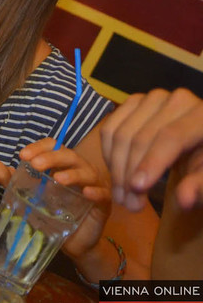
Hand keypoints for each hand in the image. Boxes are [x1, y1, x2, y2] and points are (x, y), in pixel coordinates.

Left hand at [20, 138, 110, 258]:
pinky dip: (95, 191)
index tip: (23, 155)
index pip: (54, 146)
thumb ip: (21, 183)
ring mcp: (95, 185)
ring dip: (72, 173)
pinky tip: (86, 193)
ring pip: (87, 172)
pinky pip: (103, 194)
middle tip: (36, 165)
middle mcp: (80, 170)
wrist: (74, 243)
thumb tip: (2, 172)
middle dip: (51, 157)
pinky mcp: (105, 204)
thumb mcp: (35, 197)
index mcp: (63, 165)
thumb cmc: (55, 216)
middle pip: (69, 156)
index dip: (39, 147)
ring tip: (57, 179)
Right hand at [99, 88, 202, 211]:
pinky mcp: (133, 103)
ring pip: (121, 133)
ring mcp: (151, 98)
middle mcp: (176, 99)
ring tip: (122, 196)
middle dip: (130, 173)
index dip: (152, 162)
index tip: (137, 189)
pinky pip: (110, 128)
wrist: (202, 143)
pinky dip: (109, 154)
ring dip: (116, 168)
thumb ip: (201, 186)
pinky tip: (117, 174)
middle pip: (141, 137)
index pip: (170, 136)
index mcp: (202, 115)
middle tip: (129, 204)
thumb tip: (183, 200)